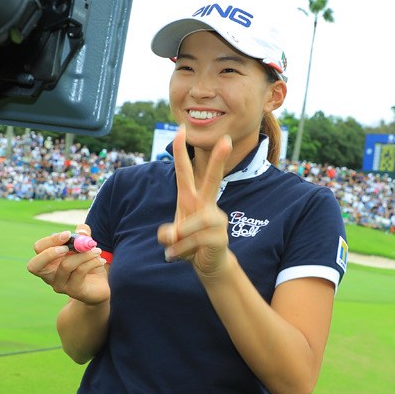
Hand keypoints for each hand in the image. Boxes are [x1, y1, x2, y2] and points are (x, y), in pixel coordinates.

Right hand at [26, 225, 109, 304]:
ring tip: (97, 250)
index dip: (50, 240)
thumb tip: (81, 231)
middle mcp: (49, 275)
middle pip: (34, 265)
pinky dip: (92, 262)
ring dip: (83, 254)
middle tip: (67, 247)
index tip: (68, 234)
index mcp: (48, 261)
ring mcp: (60, 285)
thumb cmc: (88, 265)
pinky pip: (80, 272)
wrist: (99, 287)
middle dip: (50, 253)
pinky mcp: (73, 291)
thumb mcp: (85, 247)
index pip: (38, 249)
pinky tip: (101, 260)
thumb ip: (83, 235)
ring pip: (65, 265)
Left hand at [157, 127, 232, 277]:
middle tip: (226, 139)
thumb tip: (173, 235)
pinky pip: (195, 240)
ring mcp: (216, 219)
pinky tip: (177, 256)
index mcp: (192, 199)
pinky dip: (181, 250)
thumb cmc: (190, 244)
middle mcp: (206, 205)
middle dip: (219, 160)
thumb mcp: (172, 237)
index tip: (181, 129)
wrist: (208, 264)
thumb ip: (168, 234)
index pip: (185, 171)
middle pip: (214, 179)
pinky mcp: (220, 236)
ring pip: (193, 223)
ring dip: (179, 240)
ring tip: (174, 250)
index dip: (181, 151)